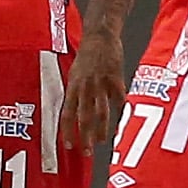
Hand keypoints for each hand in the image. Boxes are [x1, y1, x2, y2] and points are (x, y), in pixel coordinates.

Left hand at [63, 30, 125, 162]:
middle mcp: (85, 87)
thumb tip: (72, 113)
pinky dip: (120, 110)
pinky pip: (119, 99)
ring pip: (102, 112)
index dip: (67, 131)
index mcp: (73, 86)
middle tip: (86, 152)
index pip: (66, 114)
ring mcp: (101, 84)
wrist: (100, 36)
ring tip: (102, 141)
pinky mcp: (116, 79)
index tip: (68, 145)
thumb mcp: (74, 73)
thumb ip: (75, 92)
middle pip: (84, 118)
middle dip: (85, 137)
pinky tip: (121, 119)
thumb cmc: (87, 55)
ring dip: (102, 130)